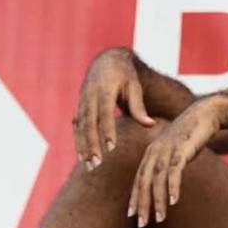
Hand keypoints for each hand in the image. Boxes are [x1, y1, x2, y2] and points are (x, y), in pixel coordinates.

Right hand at [73, 48, 154, 170]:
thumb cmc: (125, 76)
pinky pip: (77, 127)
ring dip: (83, 147)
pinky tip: (83, 157)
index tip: (111, 148)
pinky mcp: (80, 107)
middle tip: (97, 163)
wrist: (106, 62)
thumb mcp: (134, 87)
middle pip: (89, 123)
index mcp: (104, 89)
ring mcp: (82, 102)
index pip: (105, 113)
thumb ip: (139, 107)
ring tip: (89, 166)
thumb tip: (150, 125)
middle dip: (91, 144)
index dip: (107, 130)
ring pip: (80, 127)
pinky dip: (79, 142)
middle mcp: (90, 96)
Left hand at [128, 97, 222, 226]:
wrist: (205, 114)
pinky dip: (173, 187)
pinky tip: (174, 201)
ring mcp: (167, 150)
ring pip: (157, 179)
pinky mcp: (181, 149)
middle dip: (142, 203)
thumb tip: (164, 183)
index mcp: (150, 153)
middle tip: (142, 223)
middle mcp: (155, 151)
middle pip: (143, 181)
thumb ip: (166, 165)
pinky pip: (174, 171)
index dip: (135, 198)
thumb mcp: (174, 150)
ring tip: (160, 218)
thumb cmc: (190, 135)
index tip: (132, 216)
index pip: (138, 179)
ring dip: (158, 200)